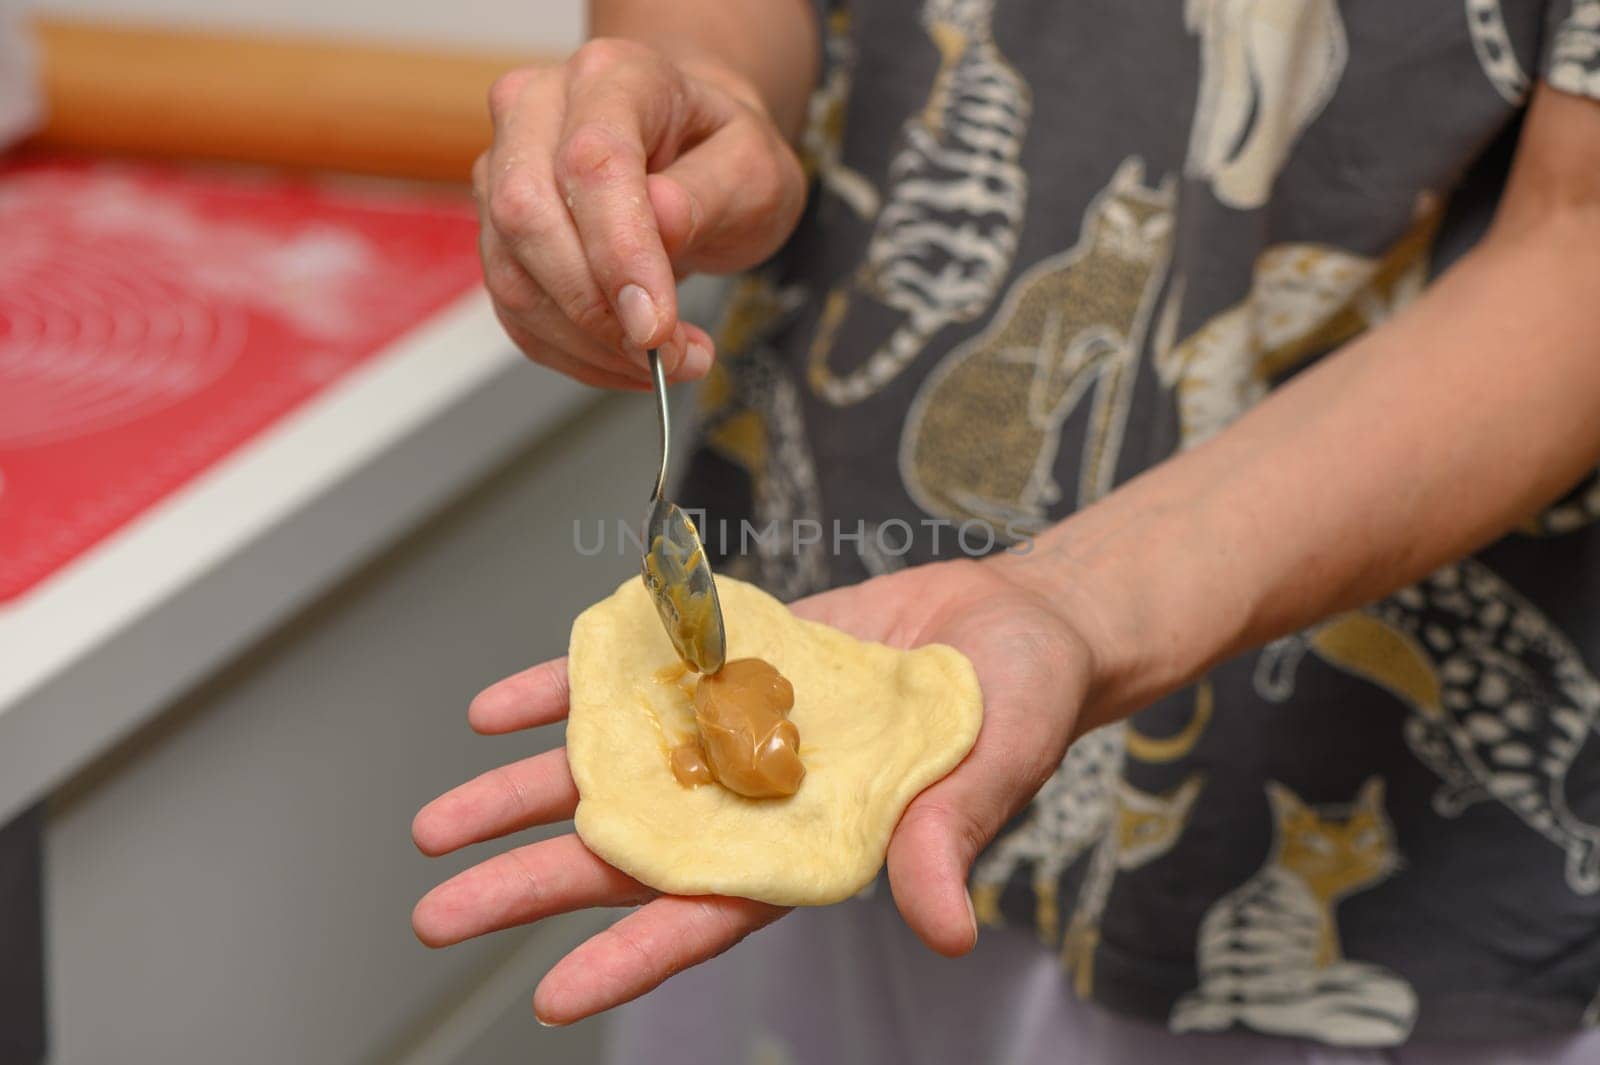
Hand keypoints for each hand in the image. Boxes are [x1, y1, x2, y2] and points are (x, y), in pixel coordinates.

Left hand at [411, 558, 1104, 1024]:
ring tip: (439, 826)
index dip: (636, 955)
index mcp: (810, 848)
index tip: (552, 997)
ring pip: (612, 768)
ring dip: (525, 793)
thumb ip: (950, 839)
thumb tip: (942, 929)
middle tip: (437, 912)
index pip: (712, 911)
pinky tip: (498, 706)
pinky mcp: (727, 663)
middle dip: (535, 881)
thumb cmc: (1018, 705)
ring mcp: (731, 732)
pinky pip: (632, 677)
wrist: (1010, 621)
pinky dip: (566, 686)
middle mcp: (753, 801)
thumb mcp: (994, 767)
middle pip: (630, 851)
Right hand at [477, 39, 806, 389]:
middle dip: (597, 309)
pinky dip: (575, 354)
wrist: (691, 154)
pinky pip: (516, 313)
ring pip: (513, 278)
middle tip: (670, 353)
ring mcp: (503, 170)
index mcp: (610, 76)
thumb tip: (660, 222)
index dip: (619, 253)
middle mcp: (536, 110)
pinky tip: (629, 360)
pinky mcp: (496, 234)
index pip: (592, 161)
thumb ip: (710, 193)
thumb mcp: (754, 168)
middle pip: (526, 216)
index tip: (656, 325)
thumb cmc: (720, 153)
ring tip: (668, 361)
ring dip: (589, 344)